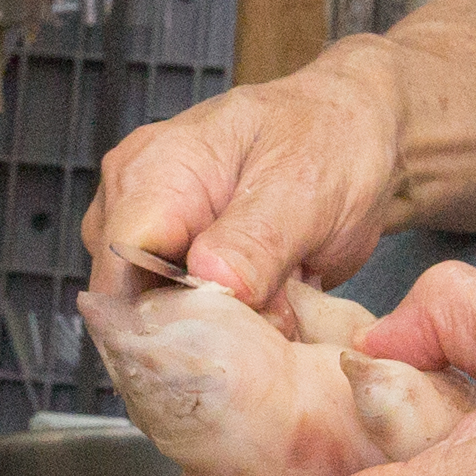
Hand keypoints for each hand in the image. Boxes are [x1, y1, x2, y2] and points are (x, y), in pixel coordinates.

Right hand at [85, 54, 407, 312]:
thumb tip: (212, 283)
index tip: (227, 340)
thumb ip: (257, 238)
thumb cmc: (329, 140)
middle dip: (197, 329)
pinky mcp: (174, 265)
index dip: (162, 314)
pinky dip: (229, 328)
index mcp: (155, 170)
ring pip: (157, 316)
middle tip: (272, 320)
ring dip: (218, 332)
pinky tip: (271, 306)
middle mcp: (135, 202)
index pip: (121, 263)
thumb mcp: (304, 186)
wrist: (354, 135)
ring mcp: (152, 236)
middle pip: (130, 298)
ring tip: (279, 305)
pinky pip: (183, 317)